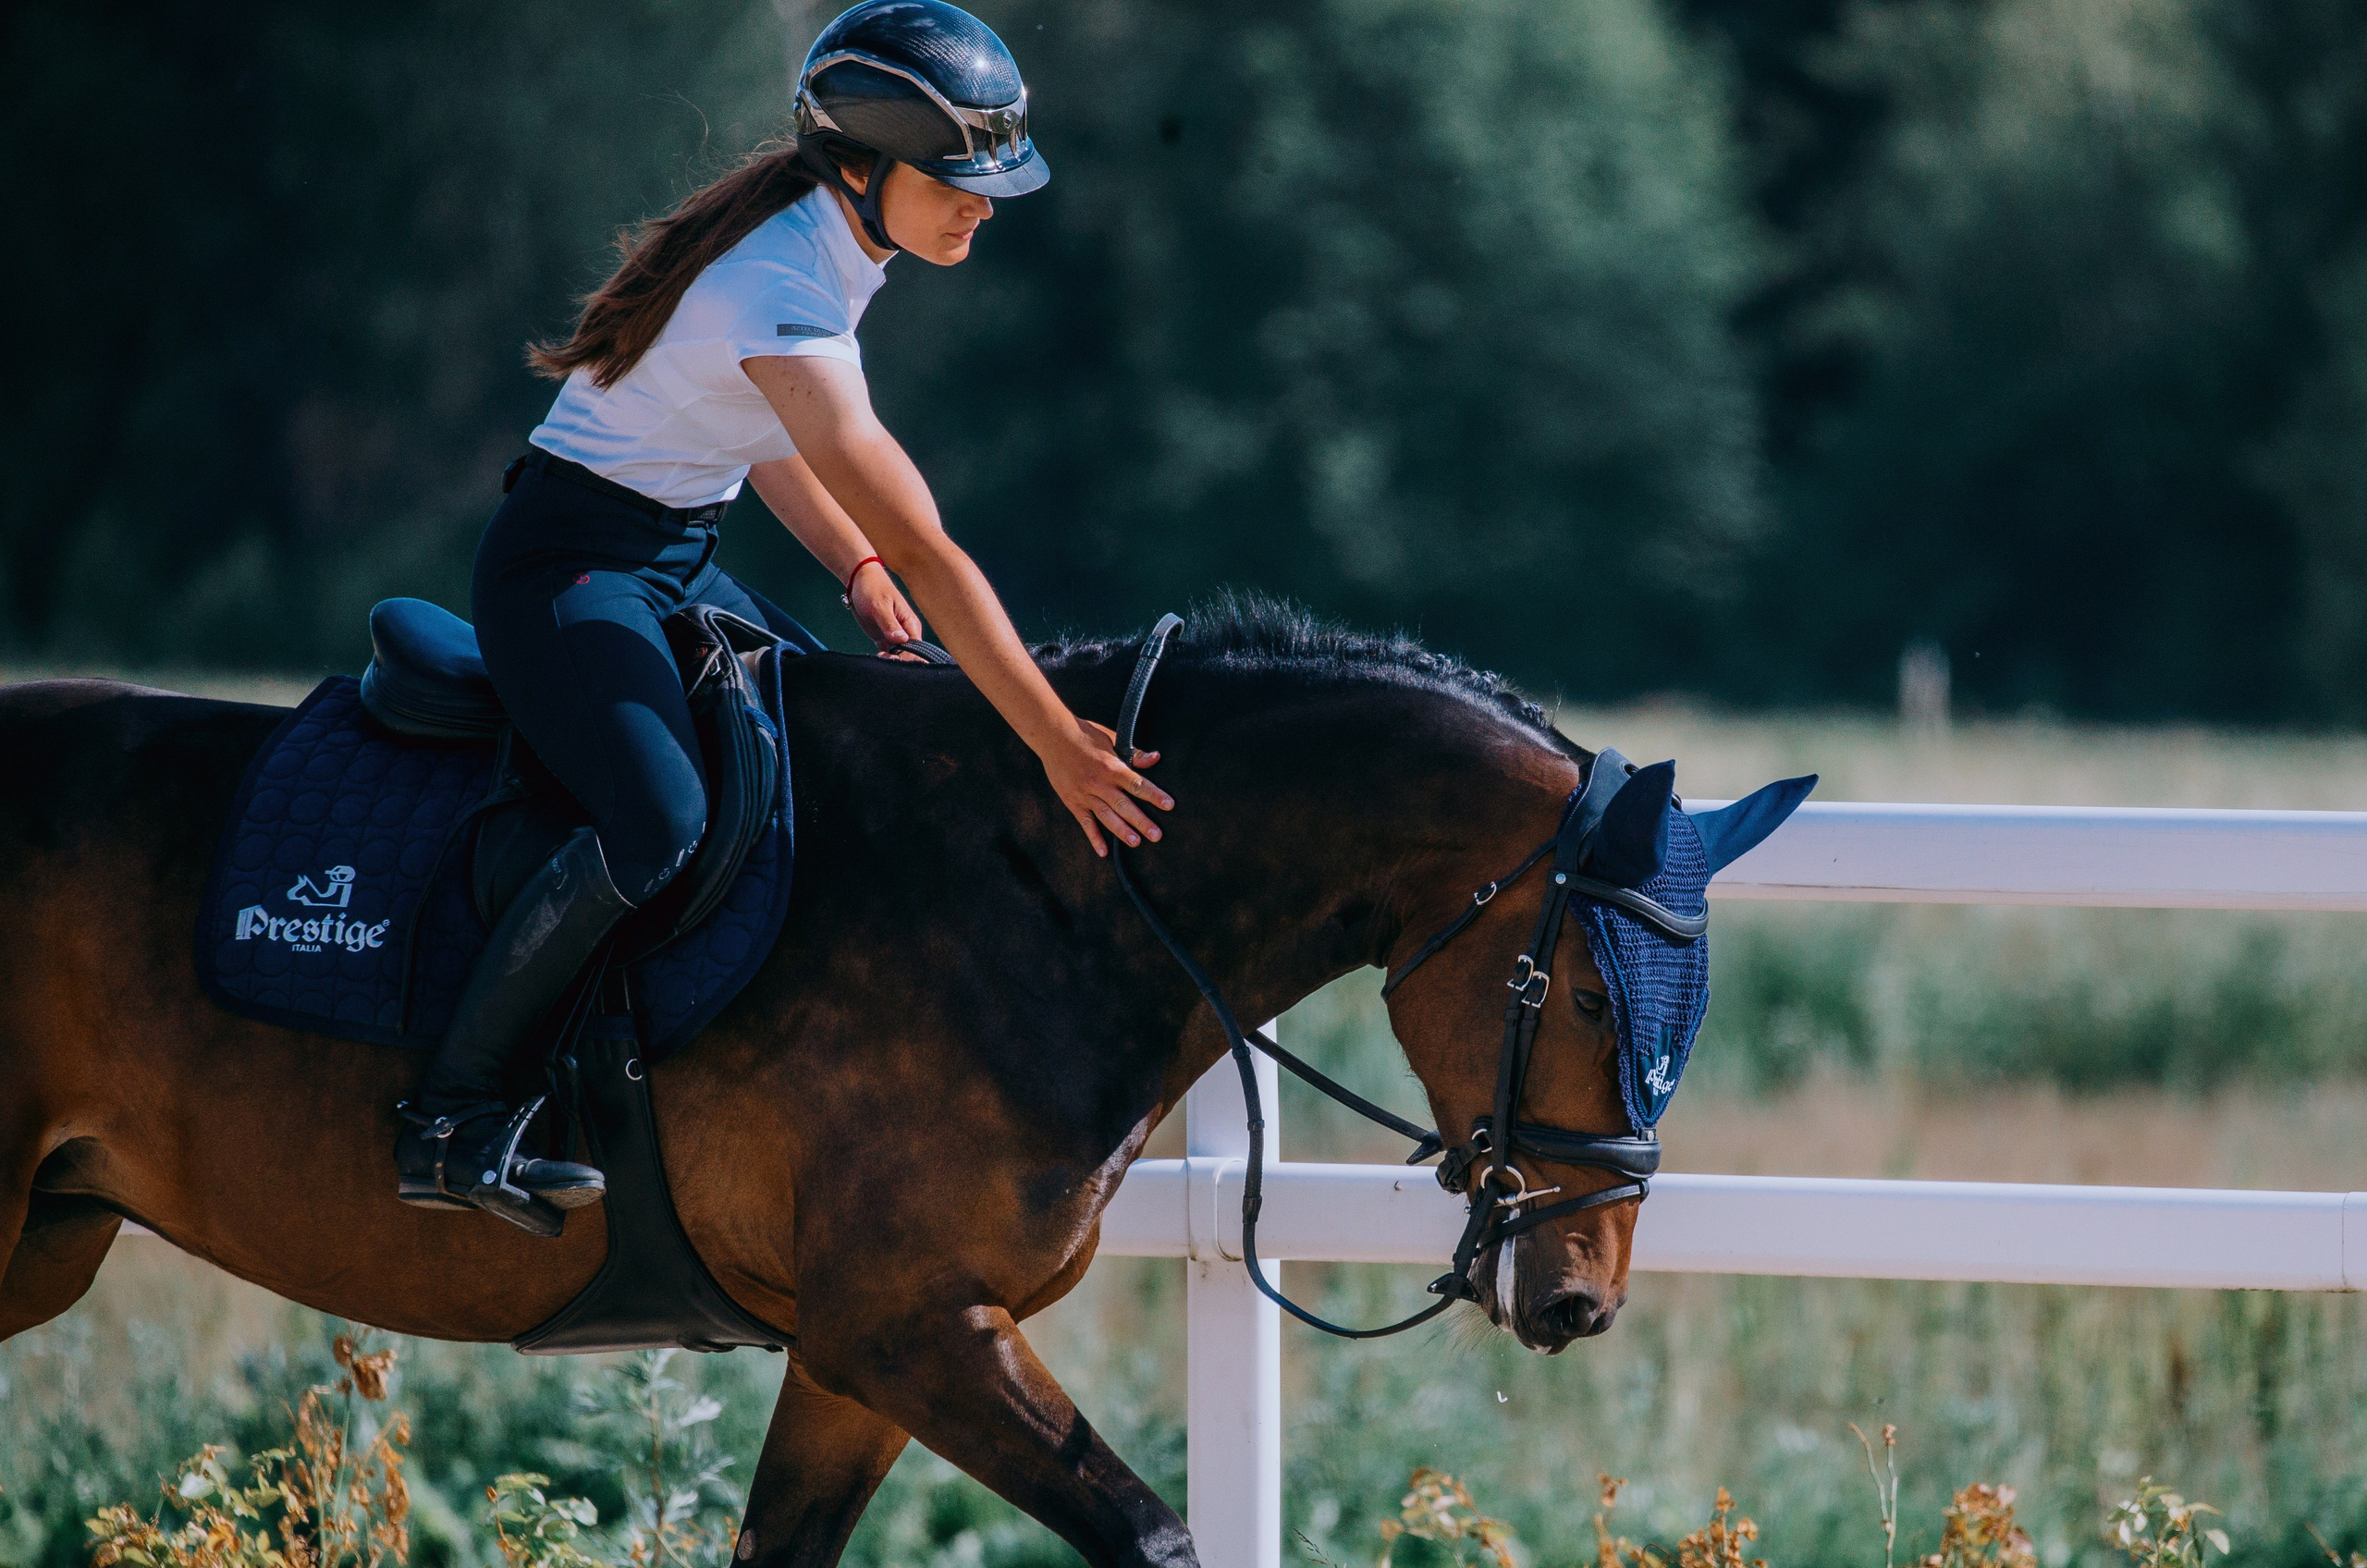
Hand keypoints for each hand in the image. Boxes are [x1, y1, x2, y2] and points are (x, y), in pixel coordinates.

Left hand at [847, 561, 925, 654]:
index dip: (907, 657)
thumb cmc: (872, 588)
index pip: (916, 647)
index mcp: (909, 623)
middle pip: (909, 654)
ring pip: (898, 656)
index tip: (893, 659)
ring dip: (890, 661)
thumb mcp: (879, 605)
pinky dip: (883, 658)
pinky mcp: (884, 637)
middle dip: (899, 661)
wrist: (859, 580)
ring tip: (878, 659)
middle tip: (883, 659)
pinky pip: (887, 653)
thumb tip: (902, 640)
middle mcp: (905, 631)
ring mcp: (894, 635)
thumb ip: (890, 624)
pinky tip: (876, 660)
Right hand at [1039, 719, 1172, 856]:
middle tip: (1156, 835)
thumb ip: (1134, 753)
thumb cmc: (1085, 735)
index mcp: (1111, 767)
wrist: (1053, 736)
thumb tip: (1155, 758)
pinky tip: (1103, 851)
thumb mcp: (1112, 739)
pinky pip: (1085, 822)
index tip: (1169, 805)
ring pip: (1106, 816)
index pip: (1137, 784)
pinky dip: (1094, 837)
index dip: (1154, 795)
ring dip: (1121, 830)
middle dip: (1141, 821)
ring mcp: (1085, 794)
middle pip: (1123, 805)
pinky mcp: (1072, 801)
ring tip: (1135, 843)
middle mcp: (1099, 783)